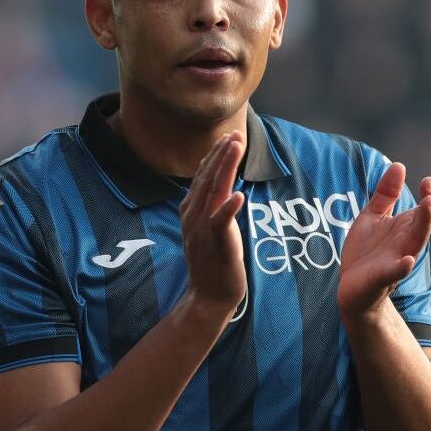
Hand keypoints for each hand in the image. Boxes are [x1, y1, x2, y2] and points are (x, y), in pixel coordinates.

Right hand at [179, 131, 247, 313]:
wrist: (208, 296)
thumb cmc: (213, 260)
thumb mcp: (208, 227)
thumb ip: (211, 205)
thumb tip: (223, 185)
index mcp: (191, 210)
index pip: (203, 176)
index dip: (216, 155)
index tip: (229, 136)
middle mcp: (194, 216)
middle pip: (208, 178)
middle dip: (222, 154)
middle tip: (235, 134)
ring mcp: (203, 230)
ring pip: (214, 192)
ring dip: (225, 168)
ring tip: (235, 148)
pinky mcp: (217, 245)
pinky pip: (221, 223)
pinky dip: (229, 208)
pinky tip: (239, 195)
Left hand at [337, 164, 430, 318]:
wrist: (351, 288)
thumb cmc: (366, 252)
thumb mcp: (372, 216)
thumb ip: (386, 194)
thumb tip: (400, 165)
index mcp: (405, 227)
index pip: (427, 210)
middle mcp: (406, 242)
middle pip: (425, 223)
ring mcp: (397, 260)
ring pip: (415, 242)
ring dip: (423, 225)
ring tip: (428, 205)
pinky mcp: (382, 277)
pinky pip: (395, 272)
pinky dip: (402, 267)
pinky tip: (407, 261)